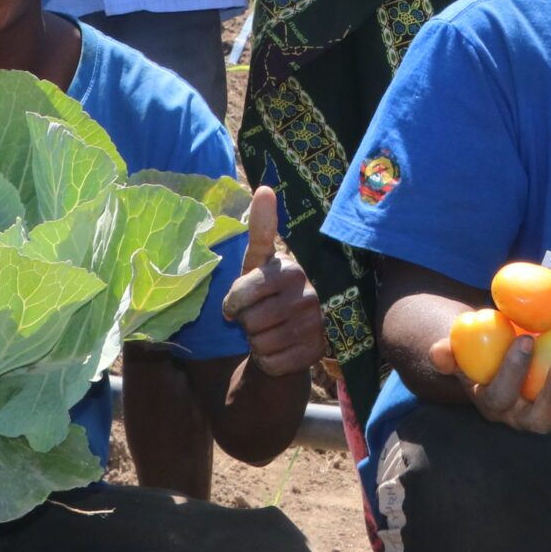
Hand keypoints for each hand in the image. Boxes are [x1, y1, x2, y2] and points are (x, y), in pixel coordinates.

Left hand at [218, 187, 324, 378]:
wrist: (292, 332)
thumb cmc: (268, 293)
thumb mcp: (258, 263)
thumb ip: (260, 229)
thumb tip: (265, 188)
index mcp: (290, 269)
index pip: (242, 293)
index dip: (233, 304)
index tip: (235, 305)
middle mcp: (308, 294)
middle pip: (250, 321)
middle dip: (246, 324)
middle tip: (257, 319)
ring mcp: (315, 324)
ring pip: (261, 343)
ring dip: (256, 344)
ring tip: (268, 332)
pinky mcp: (317, 351)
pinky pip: (273, 363)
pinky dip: (268, 361)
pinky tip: (278, 349)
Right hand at [427, 306, 550, 432]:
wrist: (501, 356)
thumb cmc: (479, 352)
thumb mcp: (461, 352)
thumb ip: (448, 353)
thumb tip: (439, 351)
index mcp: (493, 404)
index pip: (502, 396)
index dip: (513, 371)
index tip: (524, 339)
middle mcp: (523, 417)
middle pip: (541, 419)